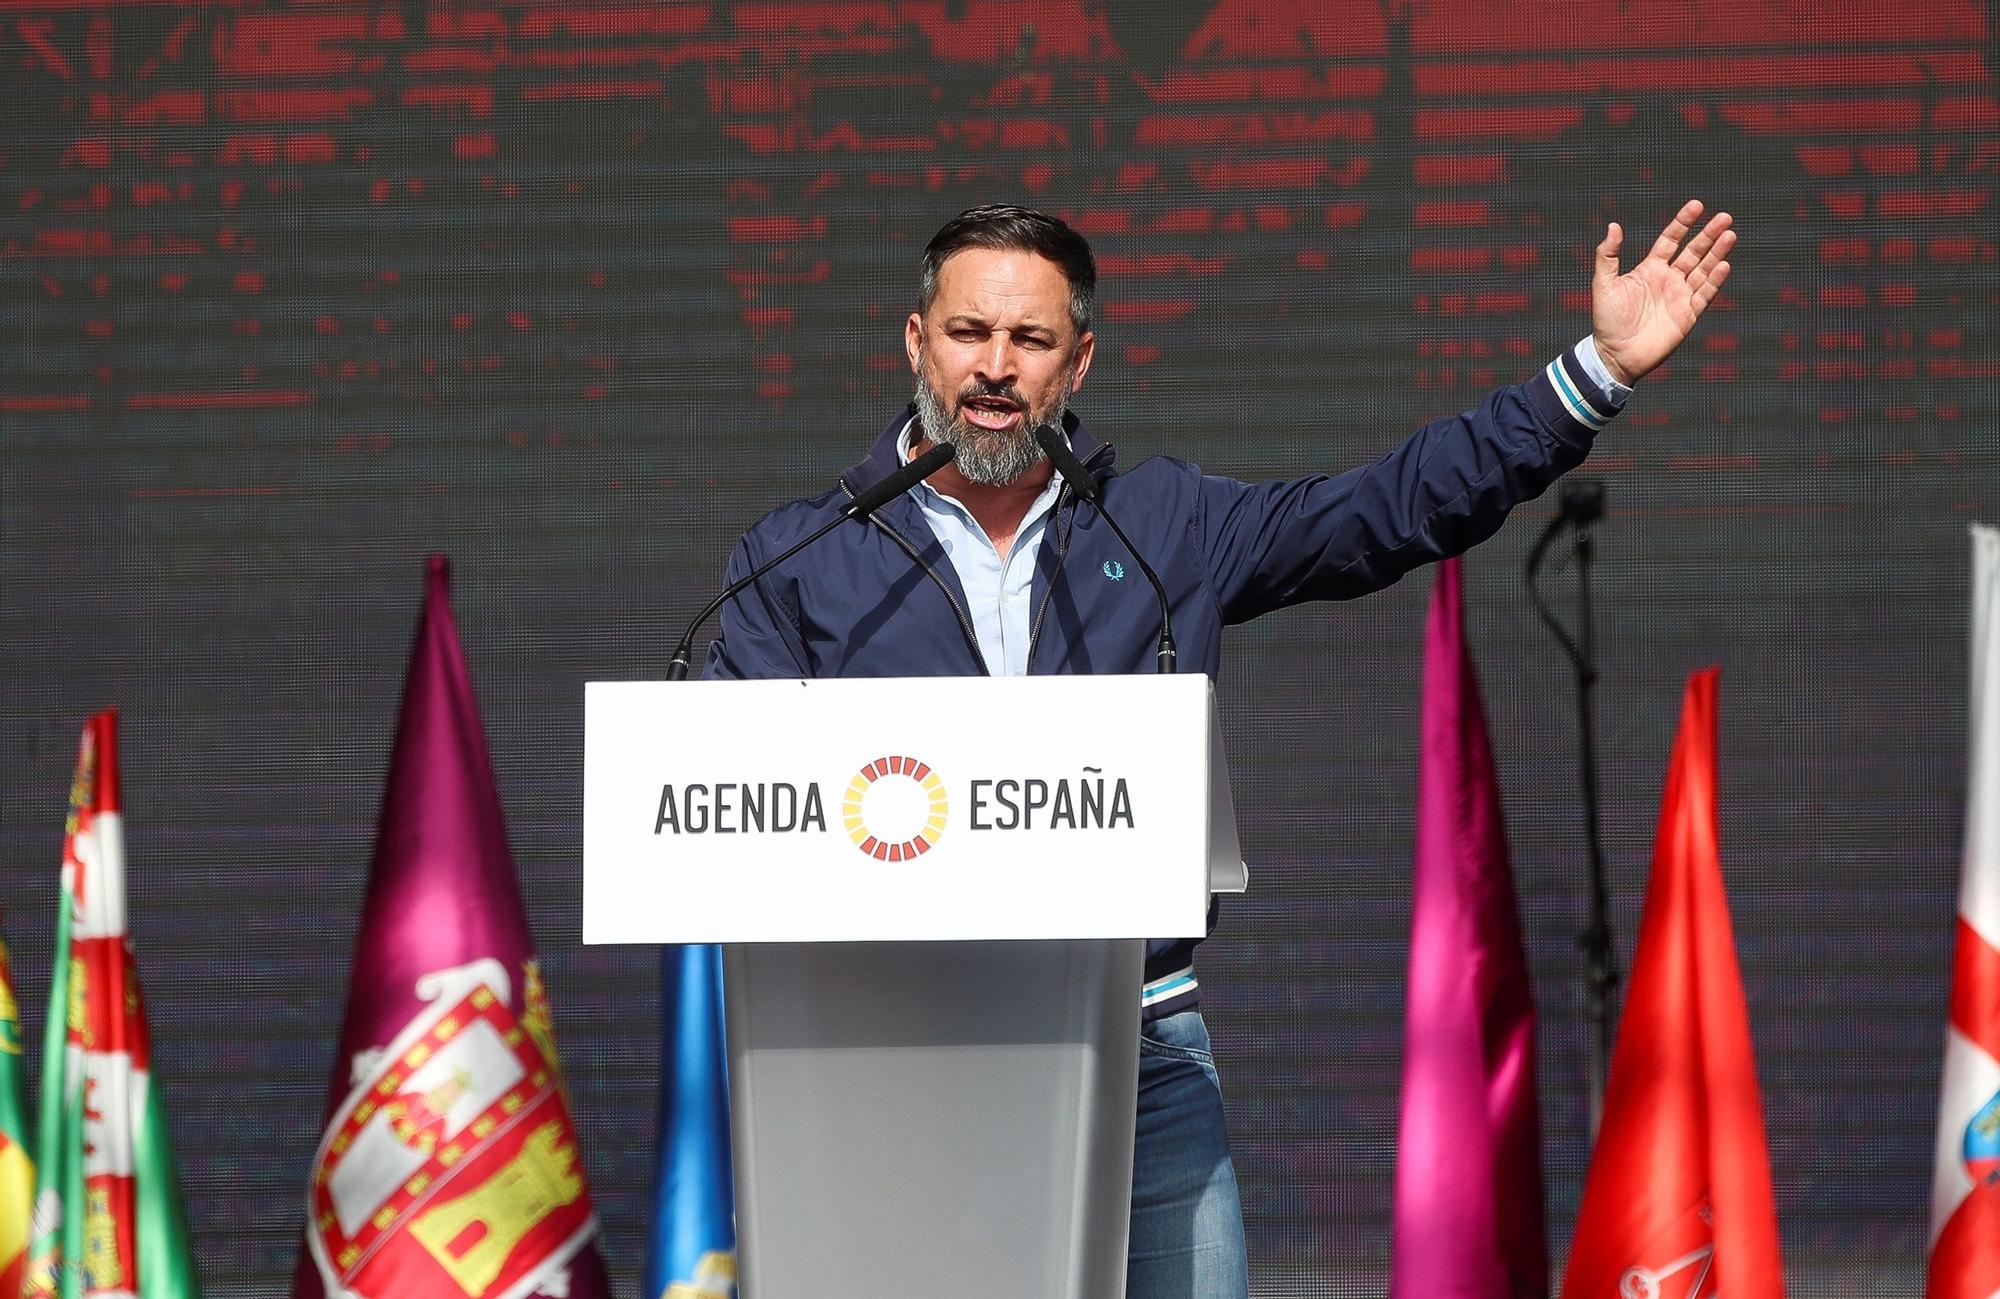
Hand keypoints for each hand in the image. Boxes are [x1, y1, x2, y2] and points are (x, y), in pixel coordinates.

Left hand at [1591, 199, 1734, 385]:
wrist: (1615, 355)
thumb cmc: (1606, 321)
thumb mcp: (1604, 284)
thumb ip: (1607, 255)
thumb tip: (1613, 225)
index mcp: (1650, 269)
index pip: (1671, 240)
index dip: (1683, 222)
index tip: (1697, 205)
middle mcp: (1668, 280)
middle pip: (1694, 252)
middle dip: (1709, 235)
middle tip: (1724, 217)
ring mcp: (1680, 296)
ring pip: (1704, 270)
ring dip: (1717, 253)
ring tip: (1730, 236)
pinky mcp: (1688, 315)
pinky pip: (1705, 295)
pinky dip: (1714, 280)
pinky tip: (1724, 265)